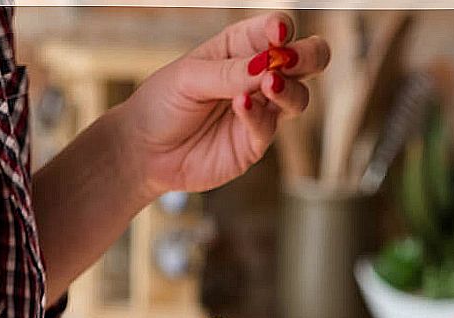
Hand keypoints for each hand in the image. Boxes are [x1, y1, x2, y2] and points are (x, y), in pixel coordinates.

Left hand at [114, 11, 328, 200]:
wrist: (145, 152)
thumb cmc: (162, 104)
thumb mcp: (189, 78)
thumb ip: (230, 72)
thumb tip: (269, 67)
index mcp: (239, 48)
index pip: (274, 31)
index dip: (281, 29)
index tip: (278, 34)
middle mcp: (257, 78)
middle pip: (305, 61)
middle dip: (308, 56)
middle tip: (293, 59)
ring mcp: (261, 111)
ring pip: (299, 96)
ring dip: (288, 89)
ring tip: (269, 84)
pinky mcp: (255, 142)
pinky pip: (270, 127)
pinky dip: (258, 115)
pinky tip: (241, 105)